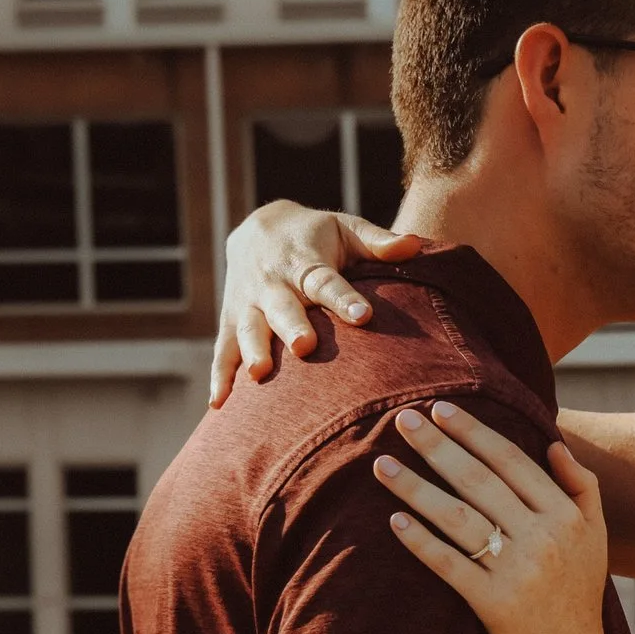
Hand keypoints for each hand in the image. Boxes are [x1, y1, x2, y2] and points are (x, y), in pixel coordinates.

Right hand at [211, 200, 421, 406]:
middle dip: (292, 326)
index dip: (343, 298)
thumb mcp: (346, 229)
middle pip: (283, 307)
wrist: (258, 229)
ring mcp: (248, 304)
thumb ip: (378, 242)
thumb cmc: (316, 235)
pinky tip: (219, 404)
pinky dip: (220, 376)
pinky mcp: (231, 322)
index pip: (326, 281)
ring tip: (260, 373)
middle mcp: (272, 284)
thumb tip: (415, 245)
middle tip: (304, 346)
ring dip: (253, 350)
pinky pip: (222, 350)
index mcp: (305, 261)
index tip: (363, 316)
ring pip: (249, 329)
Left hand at [378, 401, 616, 633]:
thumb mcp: (595, 536)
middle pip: (480, 481)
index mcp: (566, 516)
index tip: (441, 409)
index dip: (474, 433)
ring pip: (458, 518)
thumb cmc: (577, 593)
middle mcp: (544, 538)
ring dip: (416, 488)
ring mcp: (519, 572)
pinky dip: (421, 542)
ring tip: (382, 465)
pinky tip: (394, 522)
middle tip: (401, 419)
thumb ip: (582, 487)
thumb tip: (555, 443)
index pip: (513, 462)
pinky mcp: (494, 604)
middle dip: (437, 446)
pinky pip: (450, 565)